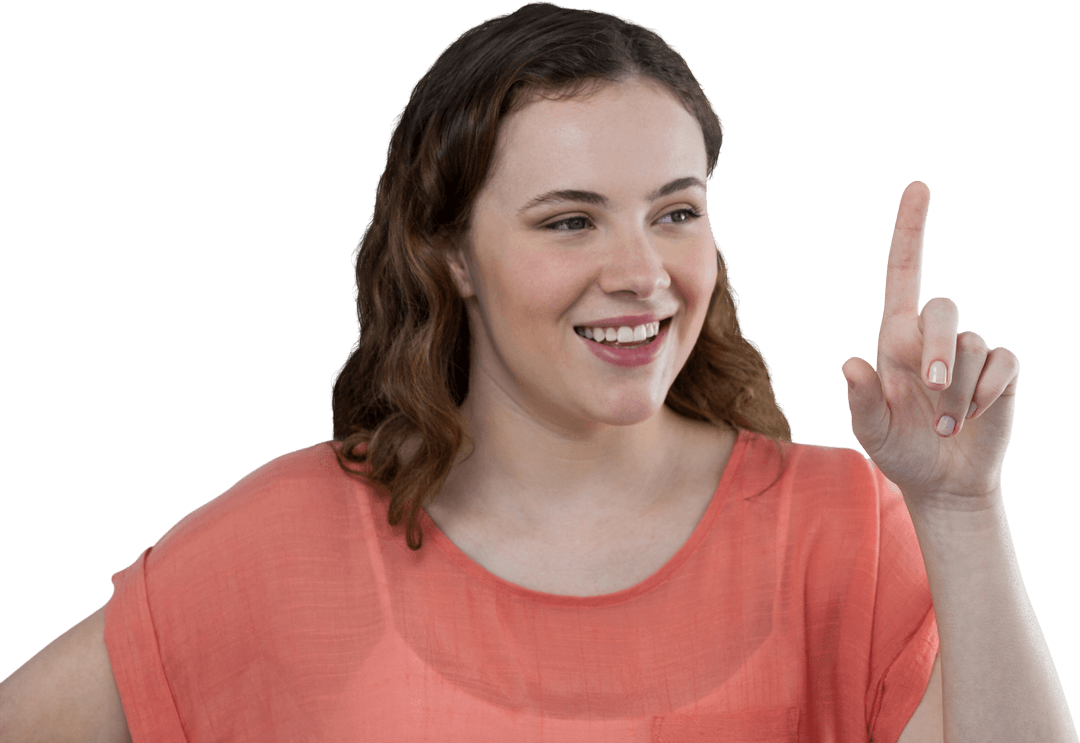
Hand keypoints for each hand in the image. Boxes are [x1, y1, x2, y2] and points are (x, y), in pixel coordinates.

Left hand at [841, 181, 1019, 511]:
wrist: (941, 481)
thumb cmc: (899, 449)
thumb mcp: (870, 431)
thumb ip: (860, 401)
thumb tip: (849, 365)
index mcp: (895, 339)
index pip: (903, 273)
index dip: (910, 230)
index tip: (918, 187)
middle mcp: (932, 338)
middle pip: (942, 308)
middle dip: (938, 348)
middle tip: (932, 389)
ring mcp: (969, 353)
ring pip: (971, 346)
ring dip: (957, 391)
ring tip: (943, 425)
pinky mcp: (1000, 372)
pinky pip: (1001, 364)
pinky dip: (985, 394)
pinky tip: (971, 417)